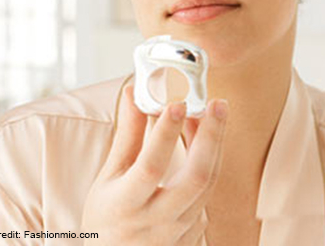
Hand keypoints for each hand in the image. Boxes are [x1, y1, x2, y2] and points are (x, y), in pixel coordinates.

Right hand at [81, 85, 228, 244]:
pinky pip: (209, 192)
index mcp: (125, 206)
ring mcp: (180, 229)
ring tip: (214, 112)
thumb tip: (134, 93)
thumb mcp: (108, 177)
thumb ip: (127, 136)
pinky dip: (211, 161)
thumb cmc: (107, 216)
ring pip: (209, 183)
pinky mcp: (195, 230)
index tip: (177, 103)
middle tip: (217, 103)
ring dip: (215, 144)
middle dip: (210, 137)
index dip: (165, 134)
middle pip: (195, 177)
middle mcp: (156, 221)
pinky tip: (208, 138)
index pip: (151, 167)